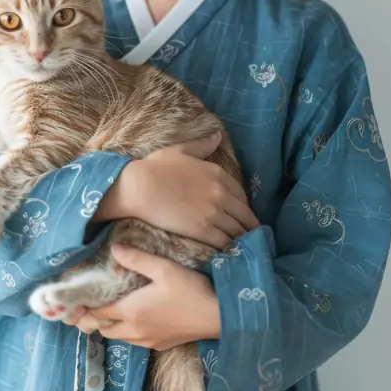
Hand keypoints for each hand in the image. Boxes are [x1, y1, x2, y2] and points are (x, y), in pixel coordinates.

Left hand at [63, 245, 220, 349]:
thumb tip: (114, 250)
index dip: (84, 307)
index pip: (98, 312)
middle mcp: (135, 330)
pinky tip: (135, 319)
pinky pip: (134, 341)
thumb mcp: (164, 268)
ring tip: (109, 311)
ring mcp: (148, 340)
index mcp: (131, 310)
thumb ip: (137, 259)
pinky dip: (127, 332)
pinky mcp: (160, 345)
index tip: (73, 302)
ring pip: (119, 337)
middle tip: (89, 305)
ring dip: (110, 326)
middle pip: (104, 329)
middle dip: (94, 319)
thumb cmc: (191, 289)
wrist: (219, 316)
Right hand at [100, 132, 258, 249]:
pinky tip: (231, 254)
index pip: (241, 195)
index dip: (243, 207)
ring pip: (238, 230)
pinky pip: (225, 242)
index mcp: (218, 174)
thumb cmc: (155, 167)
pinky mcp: (203, 230)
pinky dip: (230, 249)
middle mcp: (221, 193)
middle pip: (245, 214)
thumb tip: (218, 135)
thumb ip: (202, 145)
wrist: (139, 186)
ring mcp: (214, 213)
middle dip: (249, 226)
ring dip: (243, 239)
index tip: (242, 216)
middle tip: (251, 236)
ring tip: (245, 249)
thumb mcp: (180, 150)